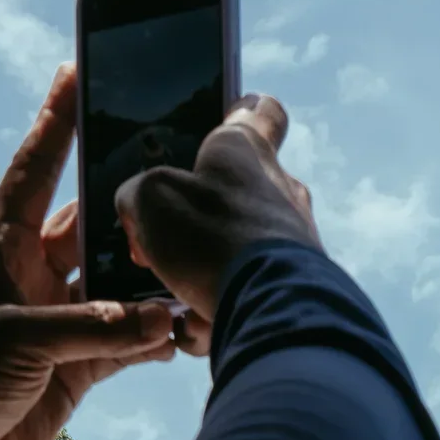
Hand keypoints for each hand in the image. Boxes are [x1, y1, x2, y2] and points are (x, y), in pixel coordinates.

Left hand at [0, 66, 175, 439]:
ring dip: (151, 284)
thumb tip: (163, 319)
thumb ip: (93, 328)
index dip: (57, 122)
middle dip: (130, 209)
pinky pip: (125, 343)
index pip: (35, 169)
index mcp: (0, 246)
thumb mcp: (19, 340)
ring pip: (116, 288)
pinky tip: (184, 332)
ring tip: (194, 267)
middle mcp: (32, 275)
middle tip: (178, 178)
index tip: (77, 70)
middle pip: (90, 227)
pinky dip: (152, 340)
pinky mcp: (75, 369)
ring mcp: (57, 321)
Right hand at [115, 94, 321, 356]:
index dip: (244, 111)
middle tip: (167, 241)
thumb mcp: (149, 198)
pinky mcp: (302, 288)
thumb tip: (138, 209)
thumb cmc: (210, 238)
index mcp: (247, 149)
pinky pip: (254, 294)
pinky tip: (200, 328)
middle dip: (203, 218)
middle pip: (244, 191)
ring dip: (207, 275)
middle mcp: (282, 190)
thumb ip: (138, 193)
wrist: (270, 310)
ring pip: (243, 253)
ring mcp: (298, 241)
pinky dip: (224, 310)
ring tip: (179, 300)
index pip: (263, 111)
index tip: (232, 118)